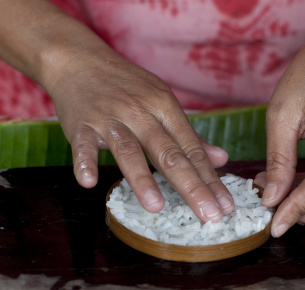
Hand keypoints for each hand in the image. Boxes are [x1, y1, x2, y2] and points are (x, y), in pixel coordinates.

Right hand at [46, 49, 233, 222]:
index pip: (192, 149)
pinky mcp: (81, 123)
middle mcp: (141, 113)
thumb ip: (190, 135)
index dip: (210, 179)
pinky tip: (89, 182)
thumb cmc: (126, 85)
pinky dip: (84, 162)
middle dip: (192, 186)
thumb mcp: (162, 102)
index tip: (225, 206)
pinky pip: (83, 145)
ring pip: (129, 150)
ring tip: (157, 207)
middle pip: (169, 153)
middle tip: (209, 215)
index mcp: (165, 107)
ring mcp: (110, 118)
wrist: (79, 59)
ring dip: (142, 179)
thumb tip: (222, 158)